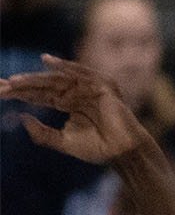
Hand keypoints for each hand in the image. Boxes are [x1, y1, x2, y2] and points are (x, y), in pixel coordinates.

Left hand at [0, 56, 150, 165]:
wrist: (123, 153)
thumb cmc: (98, 149)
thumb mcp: (64, 142)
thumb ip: (43, 134)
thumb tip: (22, 119)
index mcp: (65, 103)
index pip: (39, 95)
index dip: (19, 94)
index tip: (0, 92)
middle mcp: (73, 92)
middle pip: (43, 85)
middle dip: (22, 85)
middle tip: (2, 85)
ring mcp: (86, 87)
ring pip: (56, 79)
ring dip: (35, 78)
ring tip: (15, 82)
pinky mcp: (100, 85)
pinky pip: (79, 73)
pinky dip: (64, 66)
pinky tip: (46, 62)